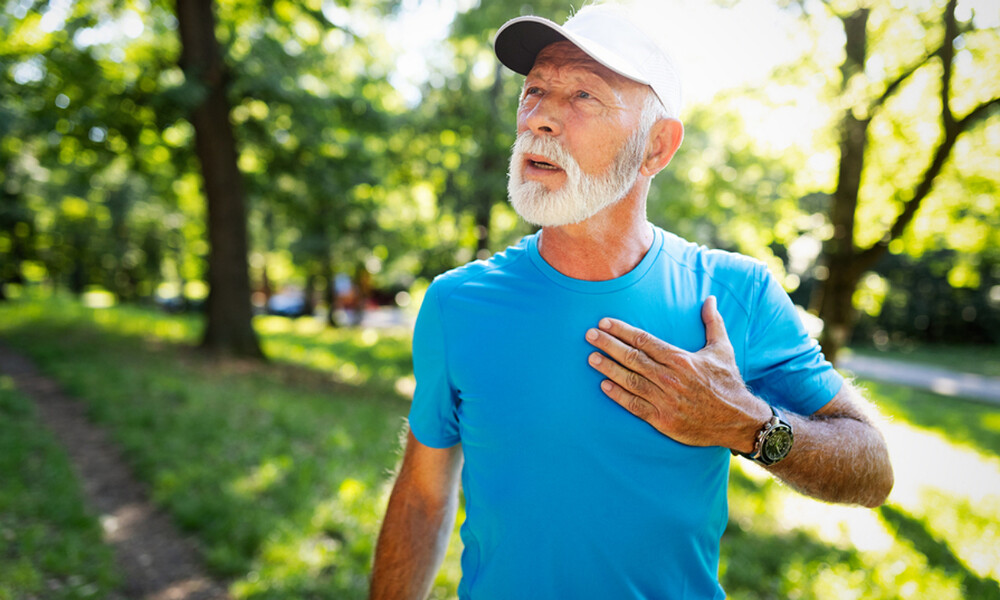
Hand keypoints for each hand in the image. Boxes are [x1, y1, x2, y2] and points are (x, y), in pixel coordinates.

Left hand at [584, 296, 767, 449]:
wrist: (738, 420)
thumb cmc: (728, 383)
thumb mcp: (723, 349)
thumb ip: (713, 323)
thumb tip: (710, 298)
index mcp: (681, 359)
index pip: (644, 340)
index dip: (622, 331)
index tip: (605, 323)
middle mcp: (670, 378)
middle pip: (632, 358)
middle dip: (608, 344)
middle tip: (589, 335)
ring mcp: (665, 400)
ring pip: (630, 380)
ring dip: (608, 368)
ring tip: (591, 358)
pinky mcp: (663, 420)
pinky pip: (635, 406)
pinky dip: (618, 396)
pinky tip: (604, 386)